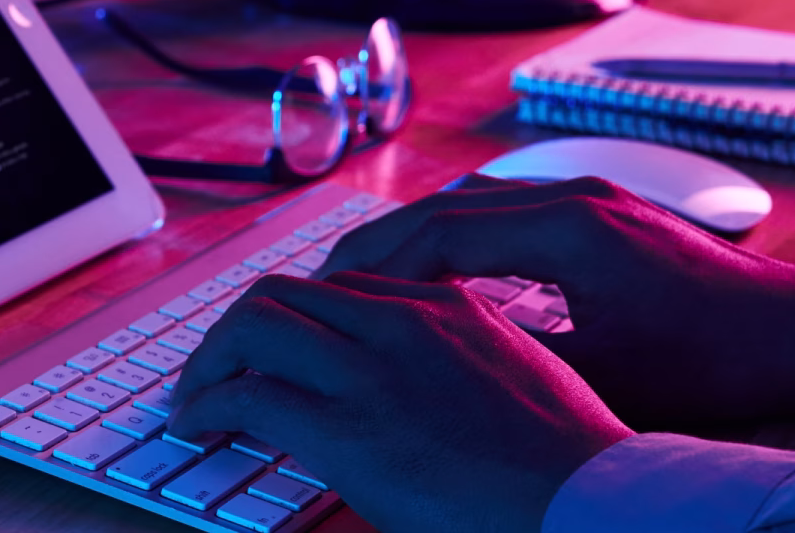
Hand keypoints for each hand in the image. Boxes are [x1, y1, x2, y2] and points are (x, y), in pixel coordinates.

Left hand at [168, 273, 633, 532]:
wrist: (598, 508)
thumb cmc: (574, 472)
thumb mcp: (526, 387)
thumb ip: (470, 371)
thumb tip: (433, 402)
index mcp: (452, 310)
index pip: (344, 287)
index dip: (296, 318)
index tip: (276, 350)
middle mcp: (406, 322)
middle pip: (288, 293)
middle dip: (239, 330)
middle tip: (217, 370)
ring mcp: (373, 369)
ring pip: (254, 325)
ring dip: (212, 361)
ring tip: (196, 397)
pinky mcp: (345, 425)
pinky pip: (247, 395)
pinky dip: (208, 407)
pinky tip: (198, 428)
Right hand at [316, 175, 794, 425]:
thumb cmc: (720, 365)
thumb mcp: (608, 380)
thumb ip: (517, 361)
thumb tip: (433, 367)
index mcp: (570, 233)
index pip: (438, 233)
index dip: (373, 269)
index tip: (327, 300)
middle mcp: (576, 198)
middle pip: (445, 207)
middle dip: (378, 248)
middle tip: (323, 289)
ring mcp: (592, 197)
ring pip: (473, 203)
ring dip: (415, 238)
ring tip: (366, 281)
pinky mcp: (604, 210)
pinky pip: (506, 210)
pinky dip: (458, 236)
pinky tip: (436, 273)